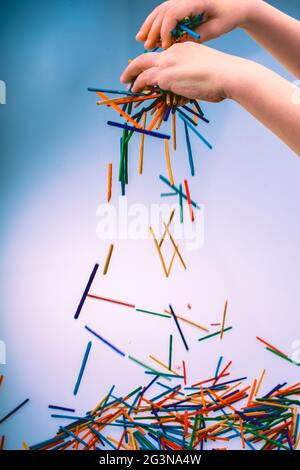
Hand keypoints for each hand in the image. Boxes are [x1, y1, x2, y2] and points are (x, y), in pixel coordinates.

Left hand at [120, 41, 245, 102]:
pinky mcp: (165, 76)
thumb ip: (192, 79)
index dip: (154, 64)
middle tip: (127, 74)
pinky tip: (133, 89)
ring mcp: (168, 62)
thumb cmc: (224, 78)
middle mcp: (173, 51)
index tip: (149, 71)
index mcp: (185, 48)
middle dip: (135, 65)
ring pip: (141, 65)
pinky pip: (144, 79)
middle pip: (148, 56)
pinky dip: (137, 84)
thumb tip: (187, 92)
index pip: (163, 55)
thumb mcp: (206, 73)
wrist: (228, 75)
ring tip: (126, 83)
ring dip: (131, 74)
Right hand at [136, 0, 257, 48]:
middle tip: (147, 47)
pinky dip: (155, 21)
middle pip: (163, 11)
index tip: (164, 47)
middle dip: (153, 29)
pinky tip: (147, 32)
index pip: (174, 14)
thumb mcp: (216, 29)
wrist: (238, 2)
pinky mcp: (182, 2)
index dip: (166, 31)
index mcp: (197, 0)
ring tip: (140, 39)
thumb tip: (179, 46)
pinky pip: (165, 10)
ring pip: (161, 9)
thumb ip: (198, 36)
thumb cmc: (229, 16)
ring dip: (149, 25)